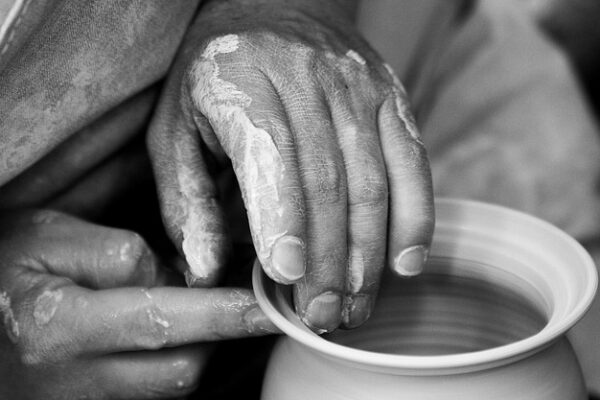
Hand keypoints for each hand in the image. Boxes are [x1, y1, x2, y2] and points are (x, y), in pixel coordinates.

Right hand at [0, 210, 276, 398]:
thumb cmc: (3, 268)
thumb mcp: (45, 237)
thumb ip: (116, 253)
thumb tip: (181, 277)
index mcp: (58, 329)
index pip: (162, 322)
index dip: (221, 312)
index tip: (265, 305)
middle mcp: (74, 381)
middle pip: (180, 369)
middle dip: (216, 332)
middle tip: (238, 297)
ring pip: (171, 384)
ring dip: (198, 344)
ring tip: (198, 307)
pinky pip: (152, 390)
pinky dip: (174, 357)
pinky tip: (171, 328)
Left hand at [148, 1, 433, 331]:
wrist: (273, 4)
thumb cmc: (215, 76)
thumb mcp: (174, 125)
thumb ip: (186, 196)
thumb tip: (203, 270)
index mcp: (245, 82)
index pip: (272, 156)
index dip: (282, 219)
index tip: (286, 277)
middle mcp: (309, 80)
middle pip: (328, 182)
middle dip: (326, 259)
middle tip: (320, 315)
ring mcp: (359, 88)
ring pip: (373, 181)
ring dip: (368, 254)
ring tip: (355, 307)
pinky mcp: (392, 97)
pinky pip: (412, 163)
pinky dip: (416, 217)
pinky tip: (406, 264)